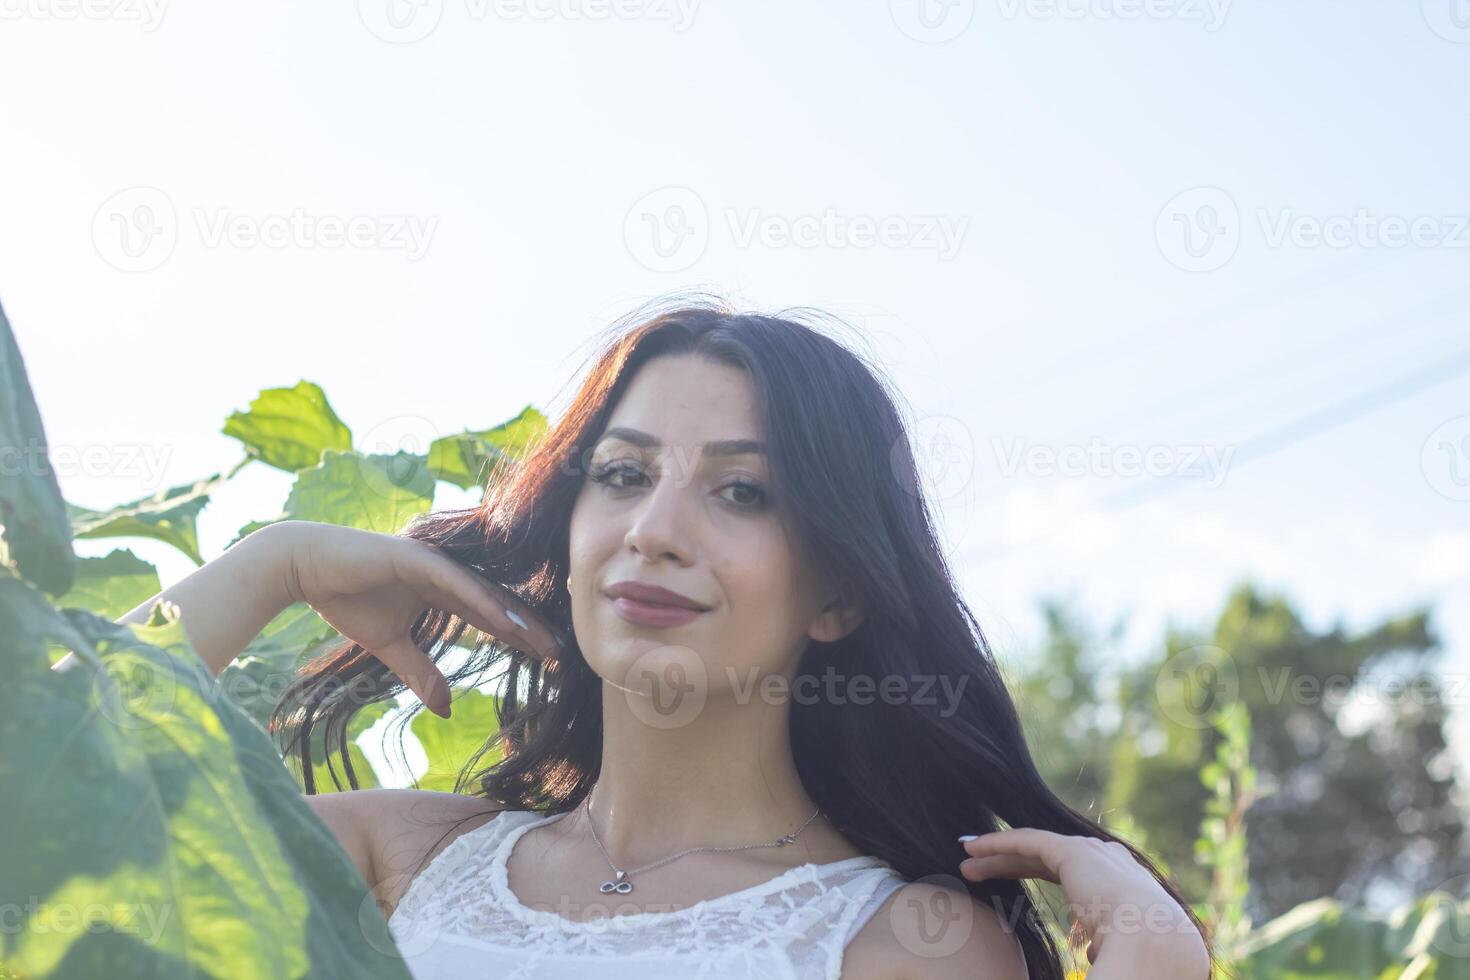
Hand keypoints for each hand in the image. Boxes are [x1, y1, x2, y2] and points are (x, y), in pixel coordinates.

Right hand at [276, 521, 563, 717]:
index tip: (546, 661)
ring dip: (515, 617)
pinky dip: (482, 601)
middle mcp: (445, 574)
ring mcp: (434, 562)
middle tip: (560, 656)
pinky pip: (457, 582)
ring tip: (544, 642)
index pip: (489, 616)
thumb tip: (446, 709)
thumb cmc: (347, 598)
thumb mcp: (390, 647)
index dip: (518, 636)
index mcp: (442, 591)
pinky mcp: (417, 557)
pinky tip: (506, 619)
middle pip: (497, 604)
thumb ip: (420, 673)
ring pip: (484, 593)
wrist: (304, 566)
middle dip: (529, 629)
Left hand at [958, 829, 1208, 973]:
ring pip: (1033, 850)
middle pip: (1045, 860)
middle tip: (976, 872)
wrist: (1157, 945)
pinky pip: (1028, 842)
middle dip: (1009, 864)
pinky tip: (972, 848)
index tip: (1009, 888)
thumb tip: (1091, 959)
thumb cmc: (1142, 964)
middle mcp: (1108, 863)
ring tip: (966, 862)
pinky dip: (998, 844)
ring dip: (997, 855)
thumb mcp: (1117, 958)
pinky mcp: (1073, 852)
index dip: (1034, 875)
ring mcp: (1092, 853)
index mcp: (1119, 886)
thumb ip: (1100, 952)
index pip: (1067, 875)